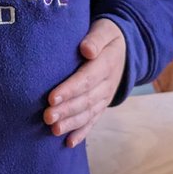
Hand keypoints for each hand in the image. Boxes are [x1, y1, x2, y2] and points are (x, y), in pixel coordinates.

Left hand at [43, 19, 126, 147]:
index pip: (87, 79)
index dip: (69, 89)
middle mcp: (108, 84)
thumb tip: (87, 50)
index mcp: (107, 64)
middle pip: (86, 99)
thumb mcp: (105, 30)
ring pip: (88, 113)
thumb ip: (96, 38)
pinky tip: (68, 143)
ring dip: (71, 123)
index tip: (52, 97)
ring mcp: (105, 96)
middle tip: (47, 117)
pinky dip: (81, 132)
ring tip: (53, 130)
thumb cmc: (107, 36)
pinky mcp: (102, 104)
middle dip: (66, 110)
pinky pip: (93, 120)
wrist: (125, 48)